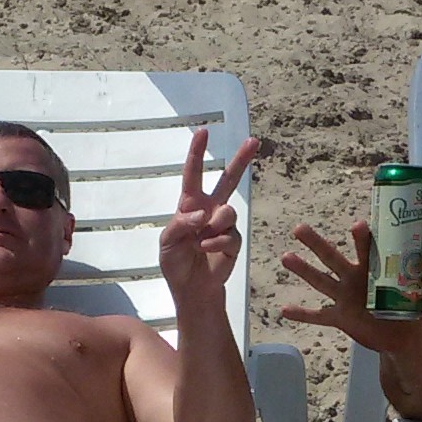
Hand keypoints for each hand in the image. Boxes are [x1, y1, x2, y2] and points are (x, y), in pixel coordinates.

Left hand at [160, 127, 256, 305]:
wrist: (191, 289)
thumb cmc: (176, 262)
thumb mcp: (167, 243)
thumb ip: (180, 225)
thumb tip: (201, 214)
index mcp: (190, 205)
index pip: (193, 174)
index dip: (197, 153)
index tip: (203, 132)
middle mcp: (210, 210)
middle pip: (228, 180)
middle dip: (241, 160)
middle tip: (254, 141)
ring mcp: (223, 225)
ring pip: (228, 212)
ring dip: (214, 226)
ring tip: (201, 241)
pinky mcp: (234, 241)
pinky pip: (230, 236)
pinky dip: (216, 243)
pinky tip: (206, 250)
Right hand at [280, 221, 421, 347]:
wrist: (403, 337)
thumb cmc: (410, 308)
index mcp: (372, 269)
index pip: (365, 248)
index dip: (361, 237)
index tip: (358, 224)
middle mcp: (354, 278)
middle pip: (332, 257)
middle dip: (316, 243)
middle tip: (299, 228)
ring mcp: (344, 297)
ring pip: (320, 281)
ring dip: (303, 270)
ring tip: (286, 257)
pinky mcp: (340, 317)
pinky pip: (318, 316)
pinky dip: (302, 314)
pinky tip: (284, 310)